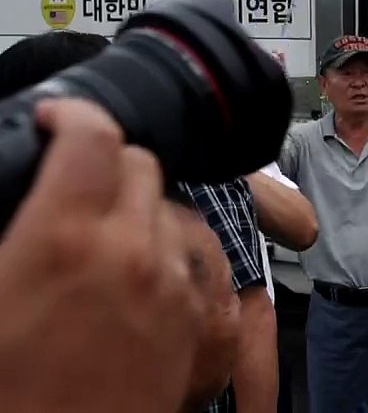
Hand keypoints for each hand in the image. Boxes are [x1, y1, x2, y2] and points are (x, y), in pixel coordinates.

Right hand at [0, 99, 201, 412]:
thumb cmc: (11, 393)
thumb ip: (12, 233)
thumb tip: (26, 204)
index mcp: (65, 238)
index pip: (93, 139)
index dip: (74, 117)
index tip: (60, 120)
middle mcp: (135, 254)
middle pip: (144, 168)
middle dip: (110, 166)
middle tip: (80, 185)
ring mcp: (179, 291)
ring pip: (182, 214)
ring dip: (150, 213)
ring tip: (113, 238)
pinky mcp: (209, 329)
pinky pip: (213, 265)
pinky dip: (185, 259)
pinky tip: (156, 274)